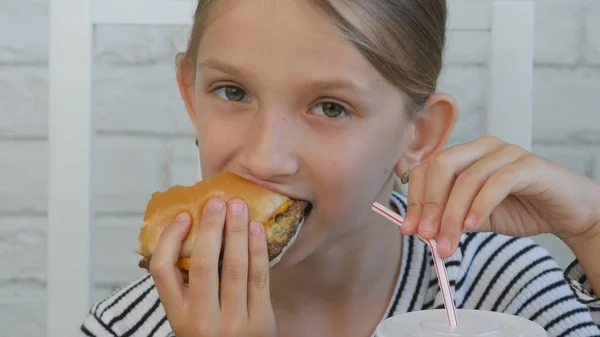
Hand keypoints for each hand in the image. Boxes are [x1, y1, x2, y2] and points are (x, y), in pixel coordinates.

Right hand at [149, 199, 276, 336]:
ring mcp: (233, 322)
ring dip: (236, 231)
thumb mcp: (190, 317)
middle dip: (210, 227)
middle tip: (217, 202)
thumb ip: (188, 287)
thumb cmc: (213, 334)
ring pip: (233, 267)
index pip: (162, 271)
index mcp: (177, 316)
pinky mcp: (261, 321)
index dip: (171, 239)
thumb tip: (192, 233)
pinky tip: (256, 229)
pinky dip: (257, 249)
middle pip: (202, 264)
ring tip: (238, 206)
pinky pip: (259, 278)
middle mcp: (201, 320)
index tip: (184, 217)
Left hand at [400, 136, 599, 257]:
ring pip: (468, 178)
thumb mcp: (474, 216)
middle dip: (429, 204)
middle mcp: (481, 148)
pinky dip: (480, 205)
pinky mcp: (529, 165)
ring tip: (447, 243)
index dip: (415, 199)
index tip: (410, 229)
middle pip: (441, 166)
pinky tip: (473, 227)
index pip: (426, 168)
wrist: (566, 212)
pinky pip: (498, 182)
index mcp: (463, 155)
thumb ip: (450, 217)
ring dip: (452, 215)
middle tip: (425, 236)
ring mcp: (506, 152)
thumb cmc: (518, 209)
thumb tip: (420, 229)